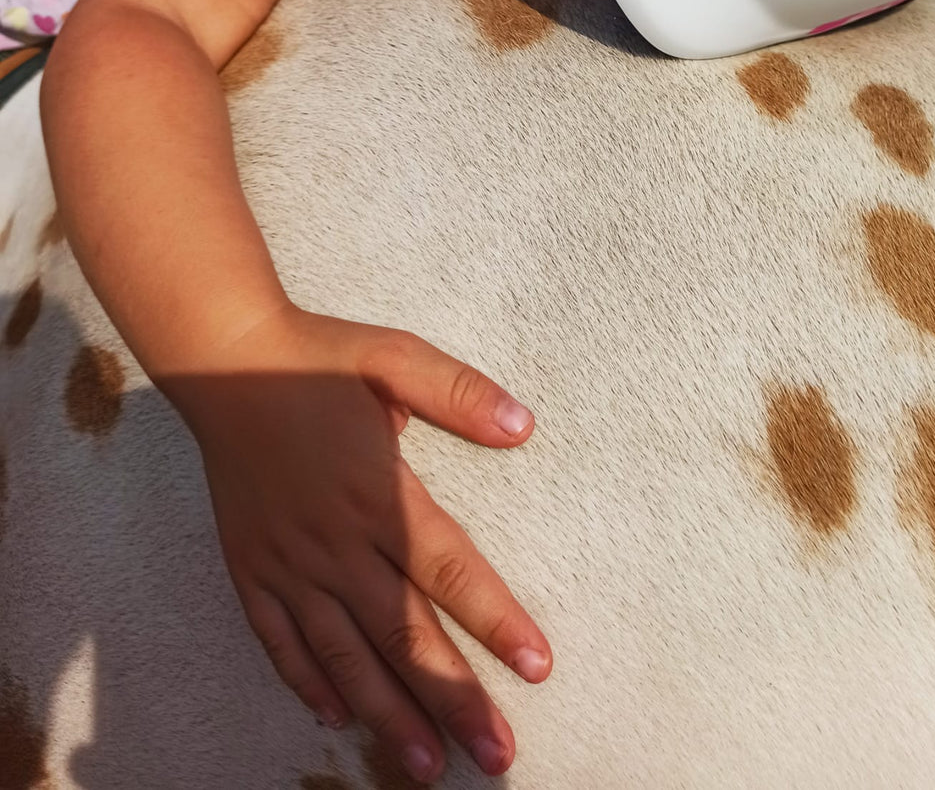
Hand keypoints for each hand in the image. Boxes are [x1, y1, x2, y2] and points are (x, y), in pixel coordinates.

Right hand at [164, 305, 551, 782]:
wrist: (224, 359)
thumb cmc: (317, 358)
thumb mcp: (394, 358)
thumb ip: (458, 394)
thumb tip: (523, 425)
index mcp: (379, 494)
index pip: (450, 570)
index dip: (496, 621)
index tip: (537, 667)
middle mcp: (336, 541)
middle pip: (403, 634)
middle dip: (454, 698)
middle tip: (498, 754)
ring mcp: (289, 562)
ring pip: (343, 654)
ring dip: (388, 714)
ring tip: (429, 766)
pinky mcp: (250, 567)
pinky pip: (278, 640)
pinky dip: (306, 681)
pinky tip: (335, 716)